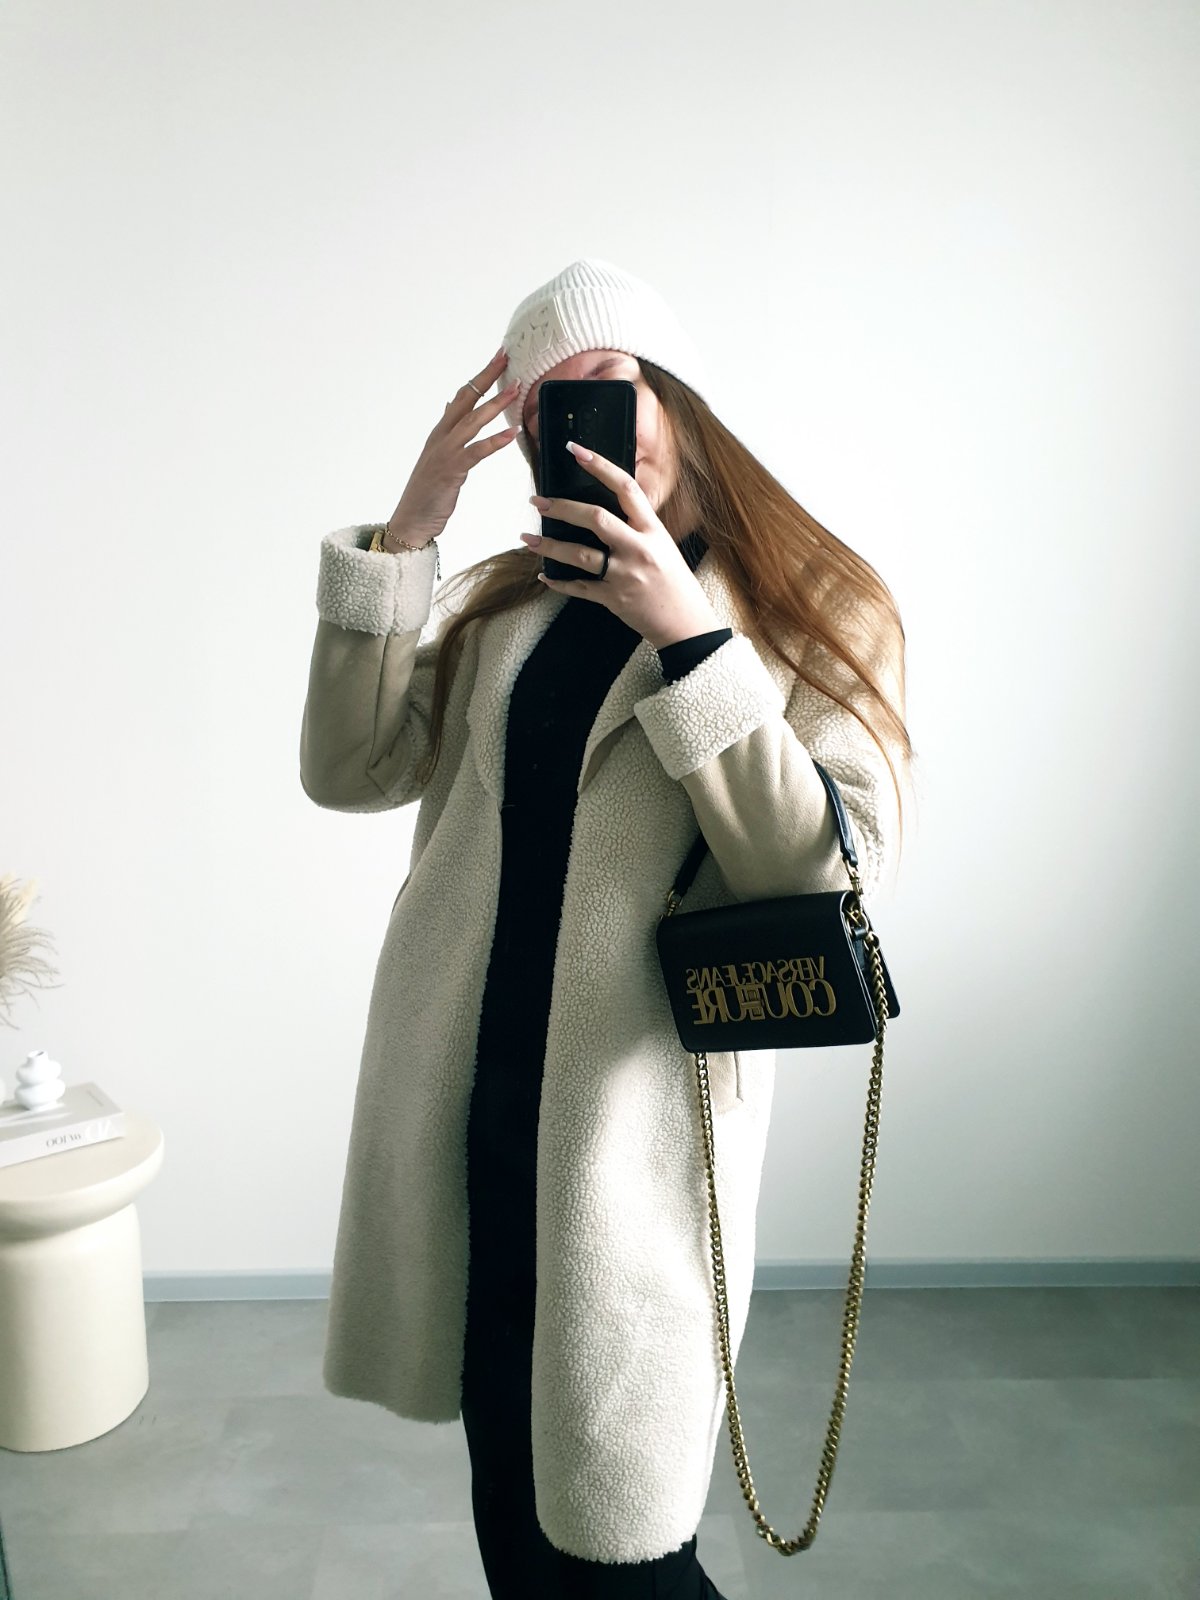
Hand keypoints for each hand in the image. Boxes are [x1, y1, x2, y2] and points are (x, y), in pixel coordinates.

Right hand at [385, 347, 520, 547]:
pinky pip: (476, 451)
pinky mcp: (452, 470)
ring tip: (516, 389)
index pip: (461, 397)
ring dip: (495, 404)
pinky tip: (511, 432)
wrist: (411, 519)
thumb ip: (446, 431)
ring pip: (472, 421)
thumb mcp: (437, 455)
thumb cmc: (428, 492)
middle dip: (486, 377)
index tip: (498, 359)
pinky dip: (494, 440)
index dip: (480, 377)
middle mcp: (441, 437)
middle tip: (505, 357)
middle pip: (466, 399)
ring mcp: (445, 452)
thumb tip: (448, 406)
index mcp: (440, 433)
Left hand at [520, 443, 722, 648]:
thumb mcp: (665, 547)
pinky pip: (579, 588)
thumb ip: (639, 528)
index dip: (600, 466)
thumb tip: (607, 512)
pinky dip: (559, 582)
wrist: (687, 625)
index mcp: (653, 530)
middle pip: (596, 518)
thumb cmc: (676, 585)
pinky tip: (545, 576)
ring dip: (550, 546)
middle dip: (562, 508)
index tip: (577, 451)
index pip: (626, 488)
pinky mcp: (614, 599)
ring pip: (579, 554)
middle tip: (538, 502)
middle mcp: (639, 549)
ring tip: (528, 540)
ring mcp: (625, 575)